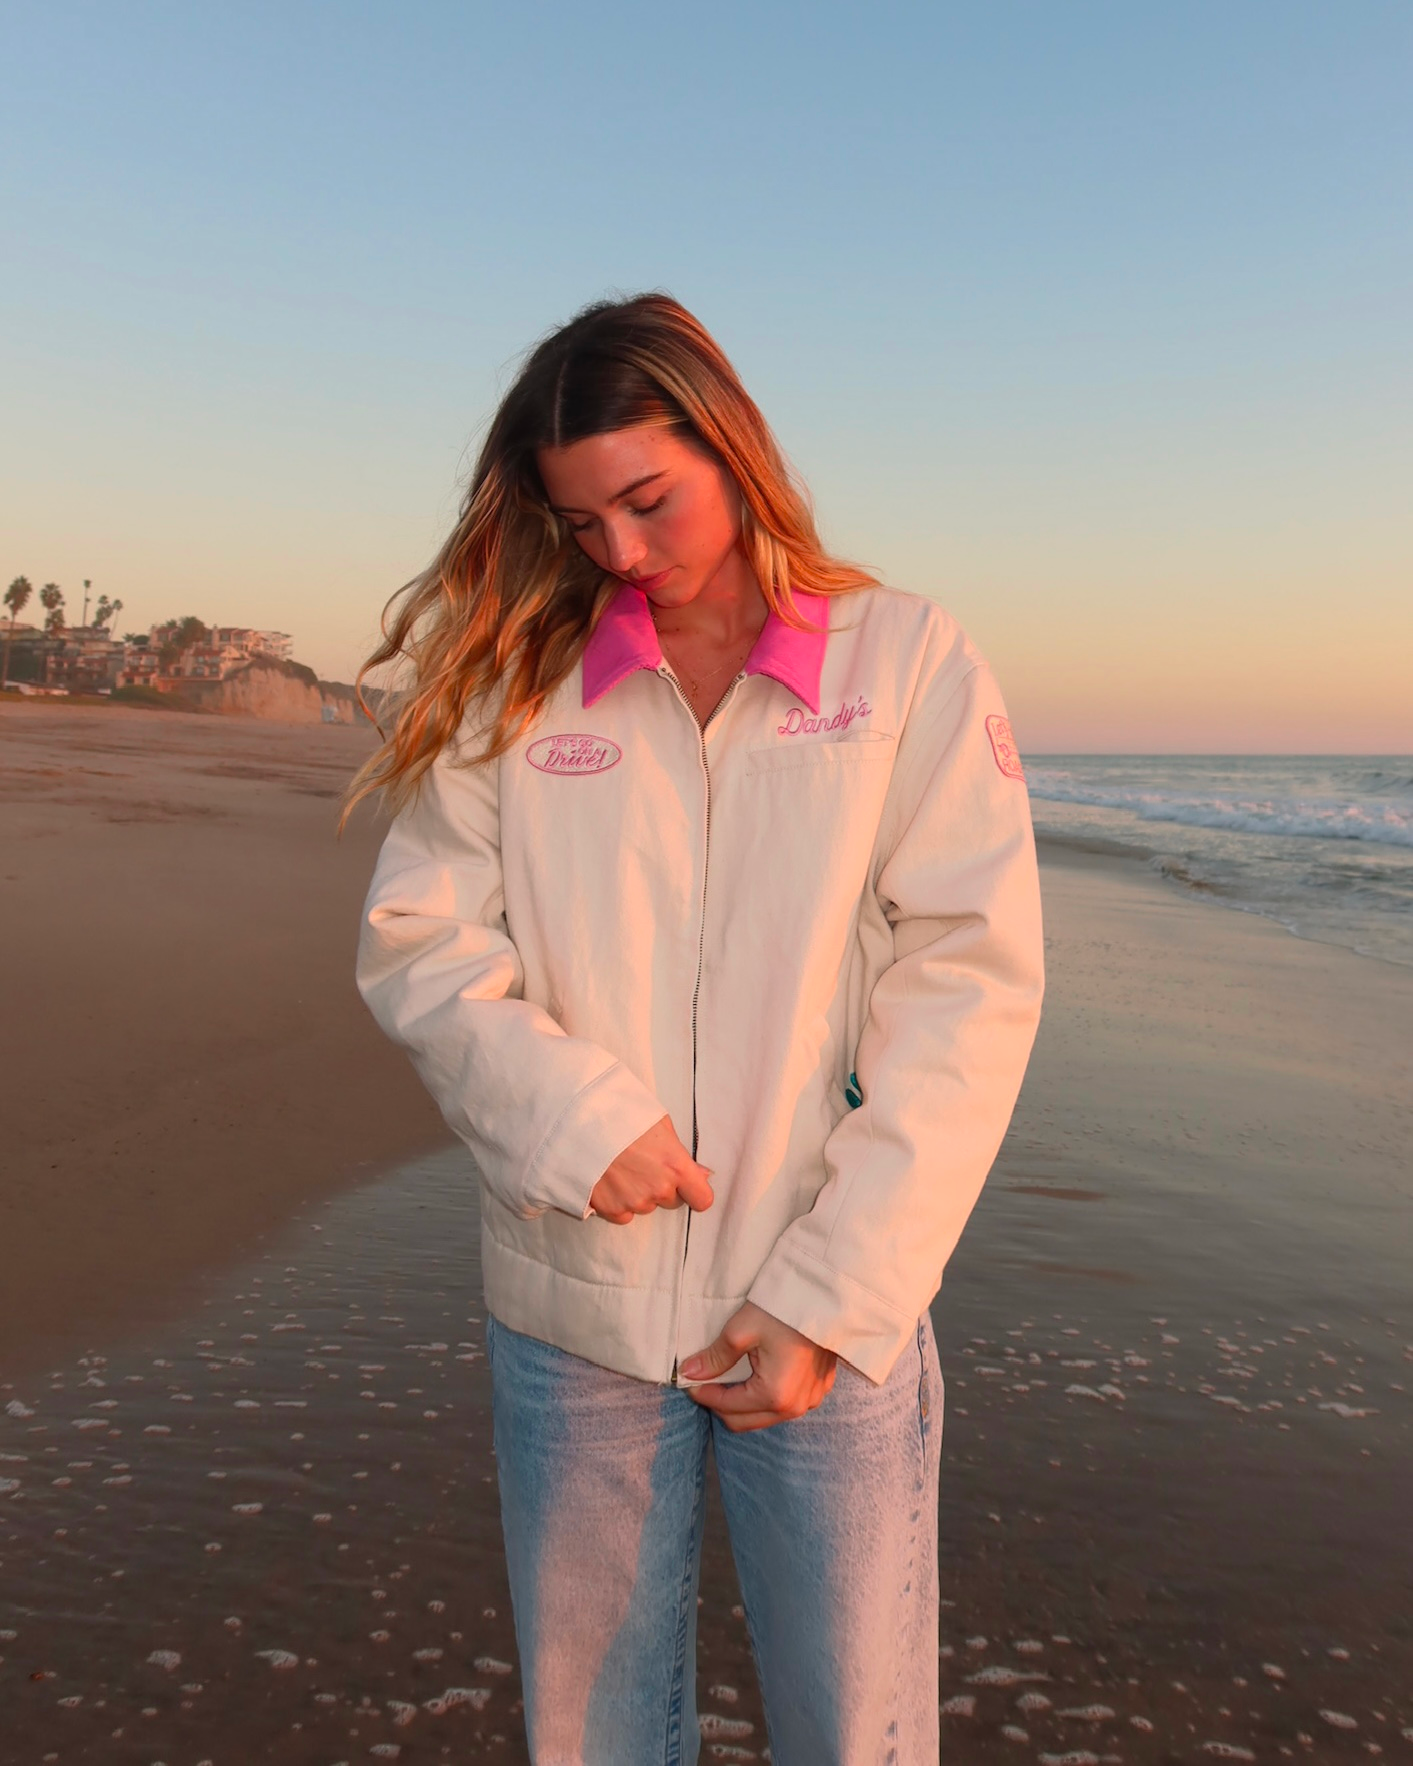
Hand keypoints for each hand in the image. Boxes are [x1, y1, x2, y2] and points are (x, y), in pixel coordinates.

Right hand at [588, 1115, 713, 1225]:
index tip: (689, 1185)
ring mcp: (634, 1202)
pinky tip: (609, 1179)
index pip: (702, 1199)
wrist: (578, 1122)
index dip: (696, 1192)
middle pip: (672, 1200)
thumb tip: (701, 1174)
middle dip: (663, 1187)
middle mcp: (659, 1189)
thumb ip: (680, 1153)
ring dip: (638, 1192)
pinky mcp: (611, 1209)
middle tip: (644, 1164)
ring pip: (645, 1205)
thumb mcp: (659, 1124)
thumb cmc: (620, 1114)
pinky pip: (624, 1213)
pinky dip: (618, 1201)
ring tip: (621, 1166)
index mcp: (675, 1166)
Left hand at [679, 1302, 837, 1431]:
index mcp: (775, 1395)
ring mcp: (811, 1400)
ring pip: (765, 1417)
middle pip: (744, 1421)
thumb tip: (689, 1372)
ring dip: (743, 1404)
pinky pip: (786, 1406)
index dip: (704, 1394)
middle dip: (721, 1404)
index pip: (727, 1407)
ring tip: (730, 1379)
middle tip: (705, 1381)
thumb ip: (715, 1357)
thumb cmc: (782, 1310)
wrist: (824, 1295)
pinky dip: (766, 1398)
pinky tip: (758, 1377)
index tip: (689, 1380)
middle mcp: (795, 1407)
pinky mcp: (820, 1389)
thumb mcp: (741, 1330)